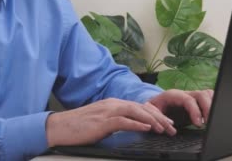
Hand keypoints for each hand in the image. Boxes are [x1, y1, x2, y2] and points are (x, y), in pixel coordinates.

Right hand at [46, 98, 176, 146]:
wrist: (59, 127)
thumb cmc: (78, 127)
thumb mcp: (101, 122)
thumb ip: (116, 122)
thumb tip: (131, 128)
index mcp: (112, 104)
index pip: (139, 106)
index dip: (155, 114)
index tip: (166, 122)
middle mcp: (112, 104)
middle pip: (141, 107)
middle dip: (159, 117)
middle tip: (172, 127)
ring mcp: (107, 111)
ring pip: (135, 111)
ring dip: (152, 120)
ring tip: (164, 128)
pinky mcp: (102, 121)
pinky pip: (123, 120)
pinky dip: (137, 123)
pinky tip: (146, 127)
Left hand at [148, 89, 213, 127]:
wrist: (155, 105)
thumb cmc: (155, 110)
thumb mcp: (152, 114)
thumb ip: (160, 119)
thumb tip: (171, 127)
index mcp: (173, 95)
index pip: (188, 99)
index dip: (195, 111)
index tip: (198, 124)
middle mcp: (185, 93)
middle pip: (201, 94)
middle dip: (207, 108)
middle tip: (209, 123)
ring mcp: (192, 96)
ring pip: (208, 94)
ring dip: (212, 106)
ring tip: (211, 120)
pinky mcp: (198, 101)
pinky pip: (210, 97)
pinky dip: (214, 105)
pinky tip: (212, 116)